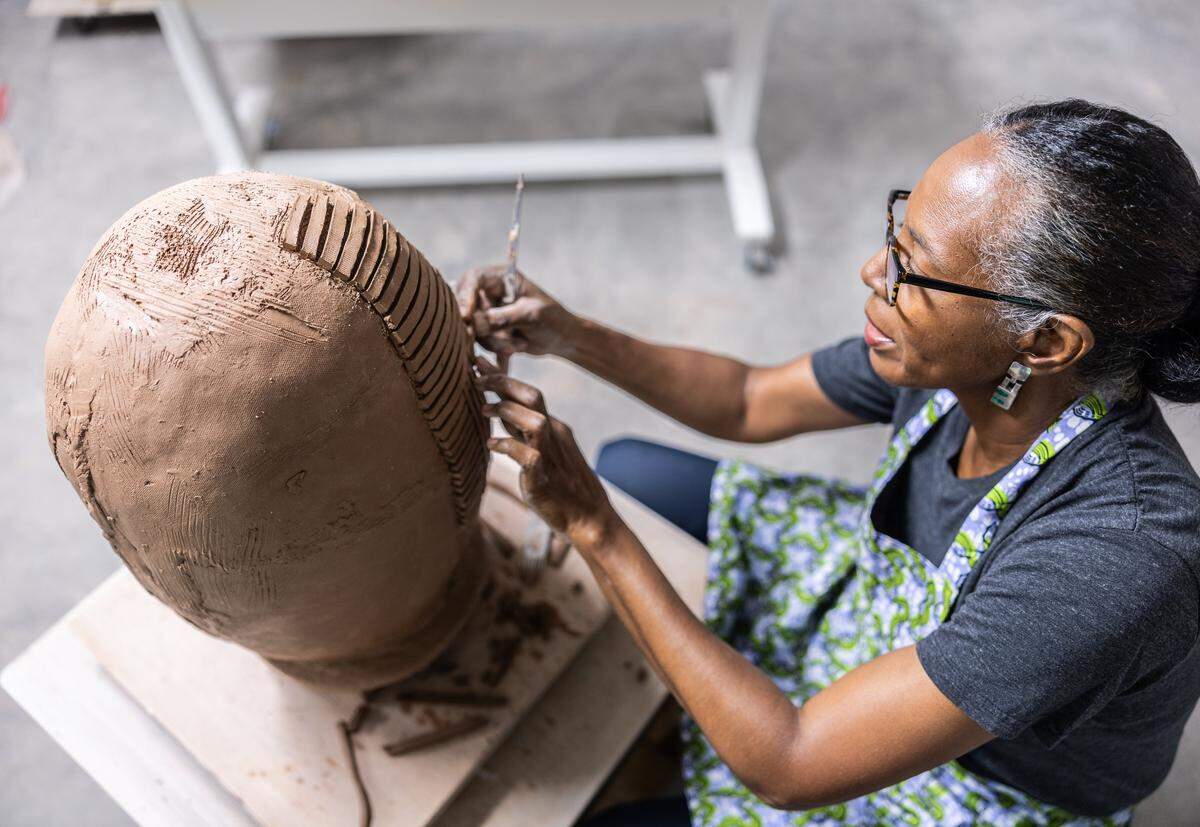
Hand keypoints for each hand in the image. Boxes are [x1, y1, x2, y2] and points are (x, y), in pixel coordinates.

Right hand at [456, 265, 578, 369]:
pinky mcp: (488, 330)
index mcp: (501, 277)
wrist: (562, 338)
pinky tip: (517, 347)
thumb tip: (475, 324)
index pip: (474, 279)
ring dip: (494, 340)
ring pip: (474, 328)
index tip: (466, 316)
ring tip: (517, 344)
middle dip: (480, 326)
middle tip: (490, 337)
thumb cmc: (552, 318)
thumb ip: (502, 318)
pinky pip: (481, 341)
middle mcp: (490, 292)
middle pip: (466, 304)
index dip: (465, 296)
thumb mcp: (530, 315)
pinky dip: (497, 348)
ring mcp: (487, 312)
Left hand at [474, 355, 613, 543]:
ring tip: (484, 411)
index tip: (479, 363)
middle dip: (503, 382)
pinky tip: (490, 445)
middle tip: (477, 377)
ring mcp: (551, 455)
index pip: (528, 394)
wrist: (588, 517)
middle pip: (533, 397)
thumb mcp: (542, 450)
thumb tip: (498, 413)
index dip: (503, 377)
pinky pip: (526, 456)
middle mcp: (554, 435)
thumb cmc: (561, 487)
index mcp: (553, 428)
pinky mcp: (544, 477)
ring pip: (534, 421)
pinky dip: (506, 447)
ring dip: (507, 412)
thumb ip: (522, 432)